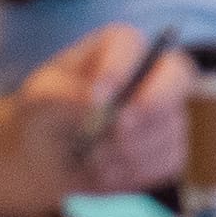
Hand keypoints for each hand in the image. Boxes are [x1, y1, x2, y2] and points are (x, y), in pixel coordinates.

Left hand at [8, 24, 183, 199]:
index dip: (120, 67)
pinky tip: (106, 173)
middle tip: (118, 128)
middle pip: (176, 77)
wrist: (45, 161)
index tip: (99, 96)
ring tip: (92, 160)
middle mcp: (148, 74)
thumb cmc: (42, 118)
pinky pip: (168, 159)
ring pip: (170, 127)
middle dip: (151, 105)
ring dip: (129, 150)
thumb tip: (97, 102)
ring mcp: (165, 111)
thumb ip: (61, 94)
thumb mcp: (38, 99)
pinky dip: (135, 172)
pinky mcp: (168, 147)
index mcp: (112, 50)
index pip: (128, 43)